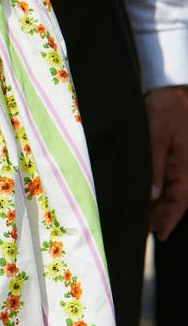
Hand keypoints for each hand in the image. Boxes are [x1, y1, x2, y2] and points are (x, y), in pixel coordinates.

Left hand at [146, 85, 187, 239]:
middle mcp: (186, 169)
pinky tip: (148, 196)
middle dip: (160, 216)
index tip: (160, 235)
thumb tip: (153, 195)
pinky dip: (158, 190)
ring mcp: (180, 162)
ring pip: (170, 191)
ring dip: (158, 205)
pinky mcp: (174, 155)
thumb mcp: (156, 138)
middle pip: (174, 200)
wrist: (172, 89)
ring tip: (143, 219)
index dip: (169, 220)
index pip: (179, 203)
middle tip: (142, 230)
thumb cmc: (166, 110)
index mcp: (186, 169)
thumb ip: (154, 167)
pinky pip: (168, 178)